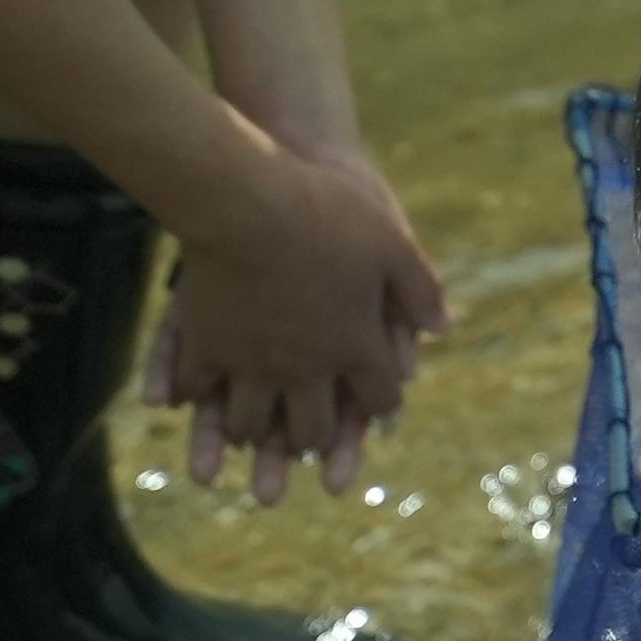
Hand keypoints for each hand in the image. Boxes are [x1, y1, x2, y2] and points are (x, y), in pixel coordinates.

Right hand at [151, 140, 440, 502]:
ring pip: (251, 423)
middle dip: (314, 439)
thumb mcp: (392, 243)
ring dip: (254, 432)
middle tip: (308, 438)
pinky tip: (196, 394)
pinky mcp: (207, 347)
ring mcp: (253, 363)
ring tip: (252, 430)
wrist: (249, 201)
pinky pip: (201, 389)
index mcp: (356, 346)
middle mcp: (304, 368)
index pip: (378, 399)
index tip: (379, 400)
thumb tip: (445, 329)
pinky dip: (199, 396)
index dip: (381, 404)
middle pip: (311, 429)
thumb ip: (421, 289)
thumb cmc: (328, 215)